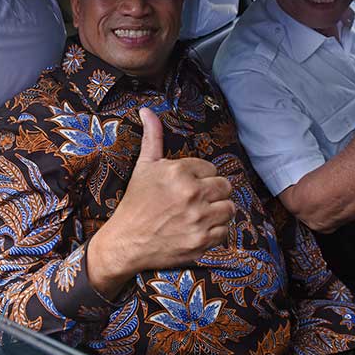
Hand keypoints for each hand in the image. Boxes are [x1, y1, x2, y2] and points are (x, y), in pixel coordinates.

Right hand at [89, 108, 234, 286]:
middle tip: (197, 200)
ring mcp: (198, 219)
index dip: (200, 178)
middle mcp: (191, 193)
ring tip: (201, 214)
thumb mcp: (143, 167)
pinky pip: (225, 231)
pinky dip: (215, 232)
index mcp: (179, 172)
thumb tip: (147, 111)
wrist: (126, 243)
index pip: (211, 169)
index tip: (187, 187)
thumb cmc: (135, 203)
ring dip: (218, 212)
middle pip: (225, 187)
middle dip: (213, 193)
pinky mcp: (202, 241)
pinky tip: (198, 229)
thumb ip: (152, 137)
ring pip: (229, 208)